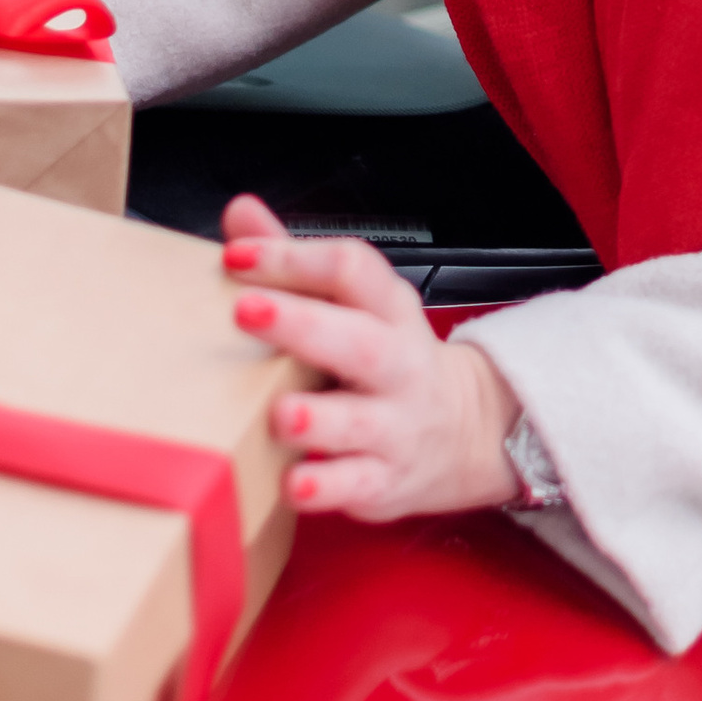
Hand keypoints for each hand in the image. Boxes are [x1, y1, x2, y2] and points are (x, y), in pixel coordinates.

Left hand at [222, 194, 523, 521]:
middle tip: (247, 311)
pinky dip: (326, 487)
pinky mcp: (384, 480)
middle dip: (302, 325)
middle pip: (358, 341)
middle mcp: (396, 366)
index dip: (294, 257)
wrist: (465, 431)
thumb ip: (295, 263)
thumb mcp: (357, 305)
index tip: (237, 255)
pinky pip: (357, 485)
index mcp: (387, 311)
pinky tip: (294, 484)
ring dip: (317, 417)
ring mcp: (394, 425)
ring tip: (281, 413)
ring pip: (358, 421)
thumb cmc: (388, 361)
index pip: (352, 269)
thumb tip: (240, 213)